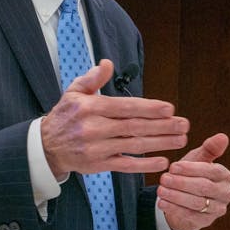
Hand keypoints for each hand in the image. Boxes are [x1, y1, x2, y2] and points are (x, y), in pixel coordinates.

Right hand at [41, 59, 188, 178]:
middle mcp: (94, 128)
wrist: (46, 146)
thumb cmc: (65, 116)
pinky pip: (125, 165)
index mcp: (90, 108)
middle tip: (183, 124)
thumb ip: (92, 79)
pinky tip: (162, 161)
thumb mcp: (73, 92)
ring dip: (160, 143)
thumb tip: (108, 64)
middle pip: (134, 127)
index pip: (125, 107)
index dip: (148, 108)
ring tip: (180, 140)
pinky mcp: (99, 165)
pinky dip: (144, 165)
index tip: (169, 108)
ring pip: (134, 145)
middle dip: (162, 126)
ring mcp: (97, 148)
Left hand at [157, 133, 229, 229]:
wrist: (186, 199)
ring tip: (160, 190)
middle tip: (163, 179)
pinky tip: (162, 202)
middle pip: (203, 188)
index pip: (210, 171)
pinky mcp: (207, 222)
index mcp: (224, 175)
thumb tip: (223, 136)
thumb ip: (209, 148)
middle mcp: (225, 193)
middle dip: (181, 183)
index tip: (173, 166)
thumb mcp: (198, 159)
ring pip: (196, 203)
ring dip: (176, 196)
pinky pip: (190, 216)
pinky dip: (174, 209)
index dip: (191, 169)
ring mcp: (218, 209)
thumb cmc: (193, 174)